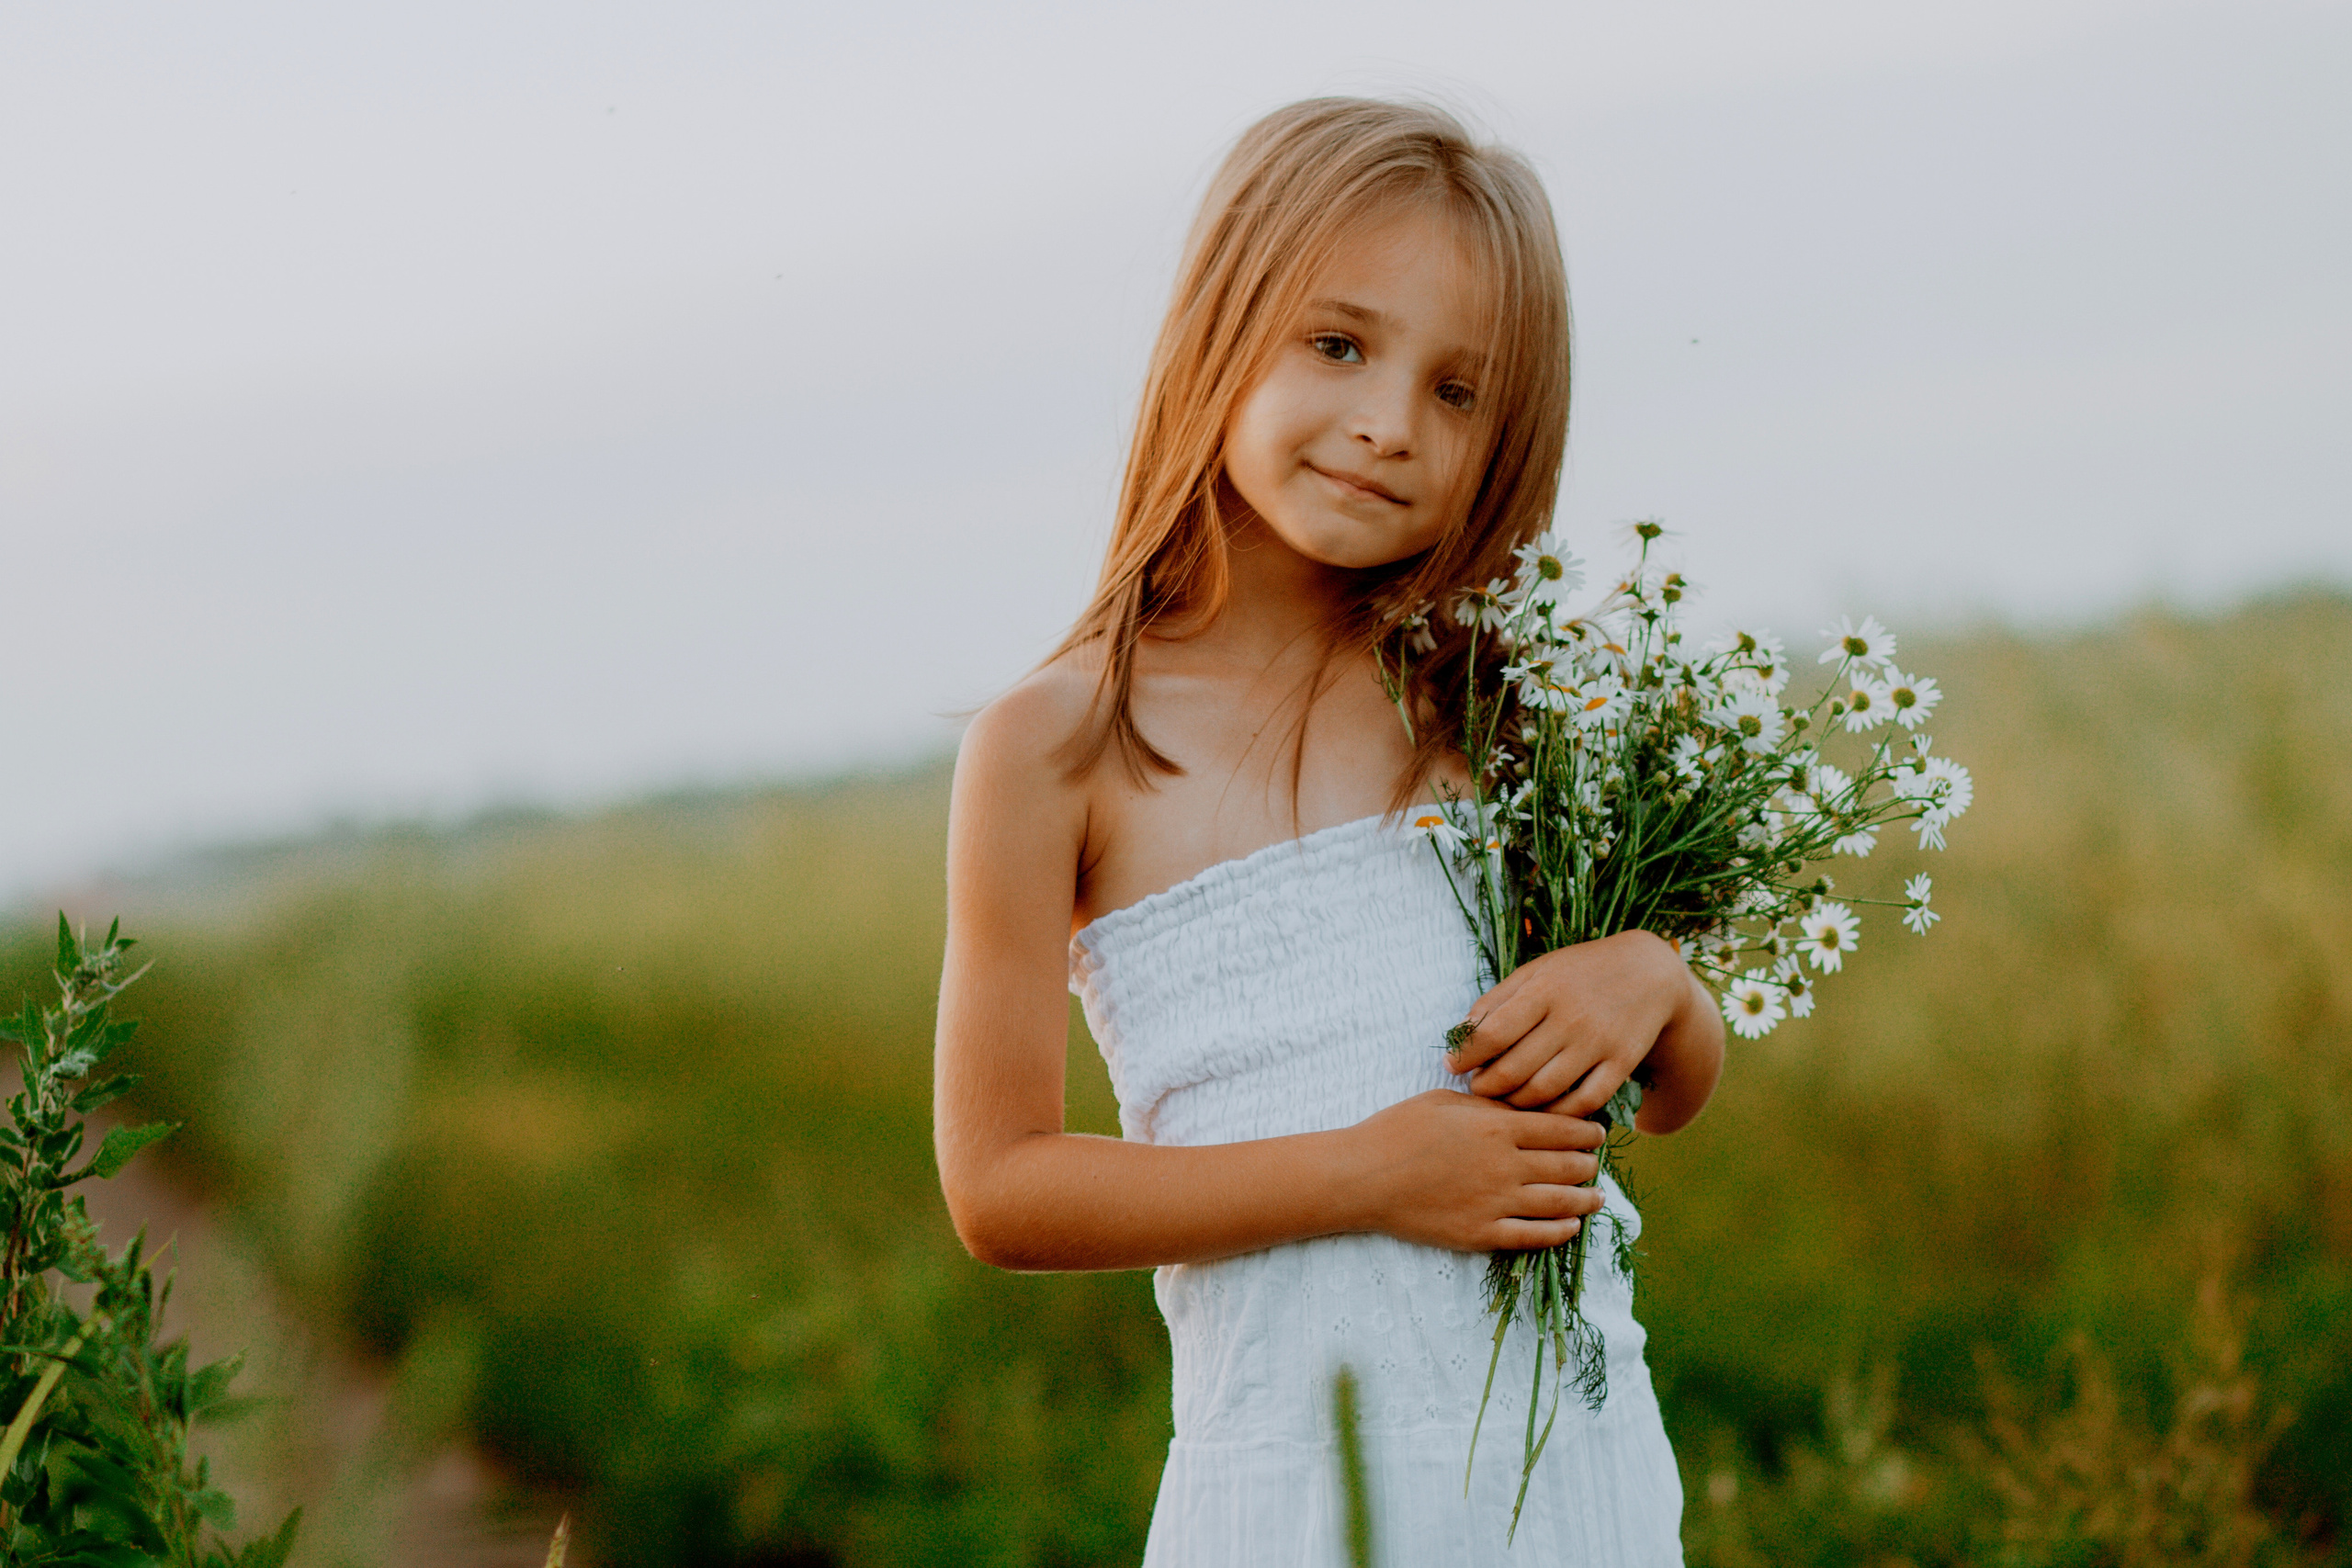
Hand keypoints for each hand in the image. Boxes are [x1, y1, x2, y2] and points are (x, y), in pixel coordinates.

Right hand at [1347, 1089, 1604, 1252]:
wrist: (1363, 1177)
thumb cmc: (1398, 1130)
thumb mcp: (1446, 1102)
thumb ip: (1490, 1105)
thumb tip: (1523, 1106)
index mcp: (1497, 1127)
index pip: (1560, 1129)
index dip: (1586, 1132)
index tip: (1599, 1133)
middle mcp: (1504, 1166)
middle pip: (1565, 1165)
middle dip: (1588, 1164)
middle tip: (1596, 1163)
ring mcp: (1495, 1203)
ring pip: (1558, 1203)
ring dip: (1585, 1199)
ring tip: (1598, 1197)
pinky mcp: (1481, 1234)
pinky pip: (1533, 1237)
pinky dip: (1559, 1232)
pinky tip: (1572, 1226)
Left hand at [1446, 931, 1688, 1118]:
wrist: (1649, 973)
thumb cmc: (1579, 973)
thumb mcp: (1536, 973)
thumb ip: (1497, 1001)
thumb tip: (1460, 1035)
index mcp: (1543, 991)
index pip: (1492, 1033)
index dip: (1466, 1056)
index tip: (1453, 1066)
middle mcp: (1570, 1018)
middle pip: (1514, 1069)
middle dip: (1486, 1086)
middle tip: (1477, 1089)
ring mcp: (1598, 1043)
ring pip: (1544, 1091)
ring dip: (1516, 1104)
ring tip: (1504, 1100)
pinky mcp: (1622, 1064)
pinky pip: (1583, 1103)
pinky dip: (1558, 1113)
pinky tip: (1543, 1110)